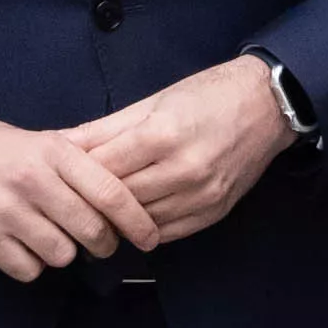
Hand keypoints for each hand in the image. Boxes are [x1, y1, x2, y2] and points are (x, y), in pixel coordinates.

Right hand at [0, 107, 158, 281]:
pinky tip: (23, 244)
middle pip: (93, 231)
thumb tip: (132, 190)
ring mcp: (6, 210)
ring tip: (50, 235)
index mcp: (54, 152)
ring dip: (63, 252)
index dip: (138, 222)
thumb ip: (81, 163)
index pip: (112, 193)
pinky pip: (28, 269)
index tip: (150, 238)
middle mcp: (32, 180)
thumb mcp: (41, 140)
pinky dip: (31, 264)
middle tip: (99, 242)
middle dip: (103, 243)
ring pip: (62, 254)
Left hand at [66, 56, 297, 247]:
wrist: (267, 105)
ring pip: (141, 221)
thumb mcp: (152, 101)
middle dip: (93, 198)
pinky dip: (146, 227)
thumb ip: (104, 129)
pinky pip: (167, 233)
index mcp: (163, 135)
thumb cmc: (207, 95)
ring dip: (118, 216)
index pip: (103, 168)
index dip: (77, 173)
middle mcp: (184, 170)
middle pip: (119, 198)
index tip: (61, 175)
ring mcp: (202, 195)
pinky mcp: (214, 212)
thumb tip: (59, 143)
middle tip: (73, 196)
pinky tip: (135, 215)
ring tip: (101, 207)